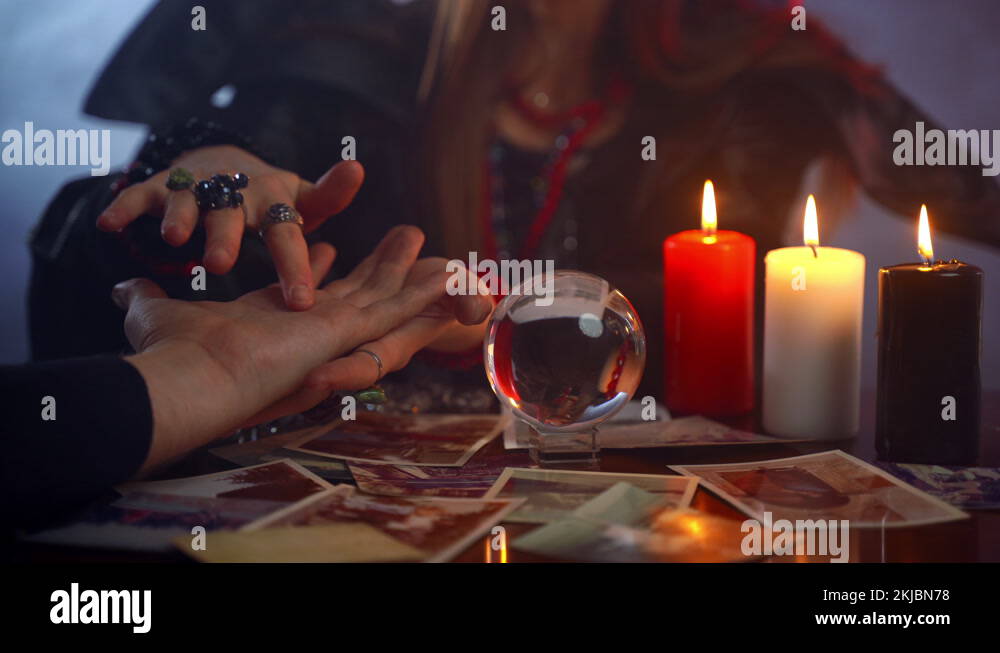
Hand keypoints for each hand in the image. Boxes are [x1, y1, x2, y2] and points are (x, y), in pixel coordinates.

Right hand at [97, 145, 363, 310]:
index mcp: (274, 203)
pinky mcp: (162, 185)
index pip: (287, 236)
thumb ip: (330, 198)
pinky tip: (110, 226)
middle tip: (222, 265)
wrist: (224, 162)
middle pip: (232, 216)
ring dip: (181, 217)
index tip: (302, 303)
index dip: (294, 268)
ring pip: (189, 201)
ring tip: (175, 238)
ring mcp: (197, 187)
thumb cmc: (273, 199)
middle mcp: (237, 192)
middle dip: (226, 237)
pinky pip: (141, 195)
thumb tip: (358, 169)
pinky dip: (125, 208)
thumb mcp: (304, 199)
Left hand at [118, 226, 489, 471]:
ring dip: (408, 270)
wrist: (189, 385)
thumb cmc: (173, 357)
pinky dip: (424, 292)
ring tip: (433, 244)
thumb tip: (124, 288)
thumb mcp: (159, 313)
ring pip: (384, 297)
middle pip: (359, 292)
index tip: (331, 246)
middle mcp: (312, 332)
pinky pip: (395, 308)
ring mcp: (336, 333)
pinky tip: (453, 277)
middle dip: (382, 265)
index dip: (322, 269)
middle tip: (409, 236)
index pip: (310, 292)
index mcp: (277, 325)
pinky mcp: (349, 331)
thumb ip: (148, 299)